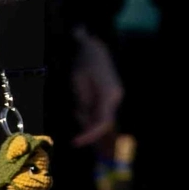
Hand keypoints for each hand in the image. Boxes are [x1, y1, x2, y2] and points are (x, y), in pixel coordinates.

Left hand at [67, 30, 122, 148]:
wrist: (95, 47)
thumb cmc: (84, 61)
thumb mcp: (77, 81)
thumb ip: (81, 101)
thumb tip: (82, 117)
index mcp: (109, 94)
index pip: (102, 123)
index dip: (89, 135)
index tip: (75, 142)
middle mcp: (115, 98)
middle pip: (100, 121)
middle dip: (84, 123)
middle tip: (73, 111)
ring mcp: (114, 97)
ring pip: (99, 116)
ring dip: (84, 115)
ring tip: (76, 97)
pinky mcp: (110, 96)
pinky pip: (99, 109)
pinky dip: (87, 110)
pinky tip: (80, 99)